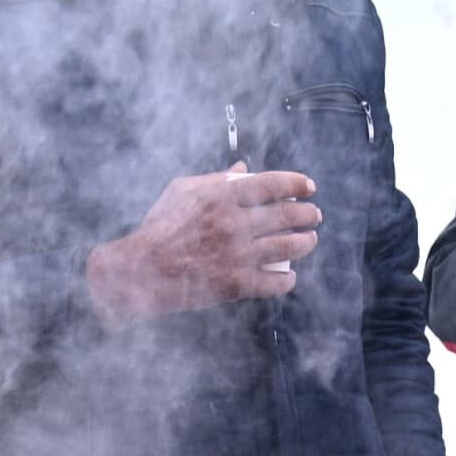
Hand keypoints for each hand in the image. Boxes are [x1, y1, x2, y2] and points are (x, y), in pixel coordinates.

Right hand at [88, 167, 325, 316]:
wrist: (141, 270)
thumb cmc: (160, 227)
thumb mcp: (182, 191)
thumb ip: (216, 180)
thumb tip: (243, 170)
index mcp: (222, 196)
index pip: (273, 184)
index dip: (297, 185)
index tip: (309, 188)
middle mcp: (234, 223)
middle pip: (287, 216)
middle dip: (309, 215)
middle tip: (314, 216)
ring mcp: (238, 255)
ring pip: (288, 248)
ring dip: (306, 243)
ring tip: (310, 241)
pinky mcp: (236, 284)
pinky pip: (275, 283)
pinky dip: (287, 280)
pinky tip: (290, 276)